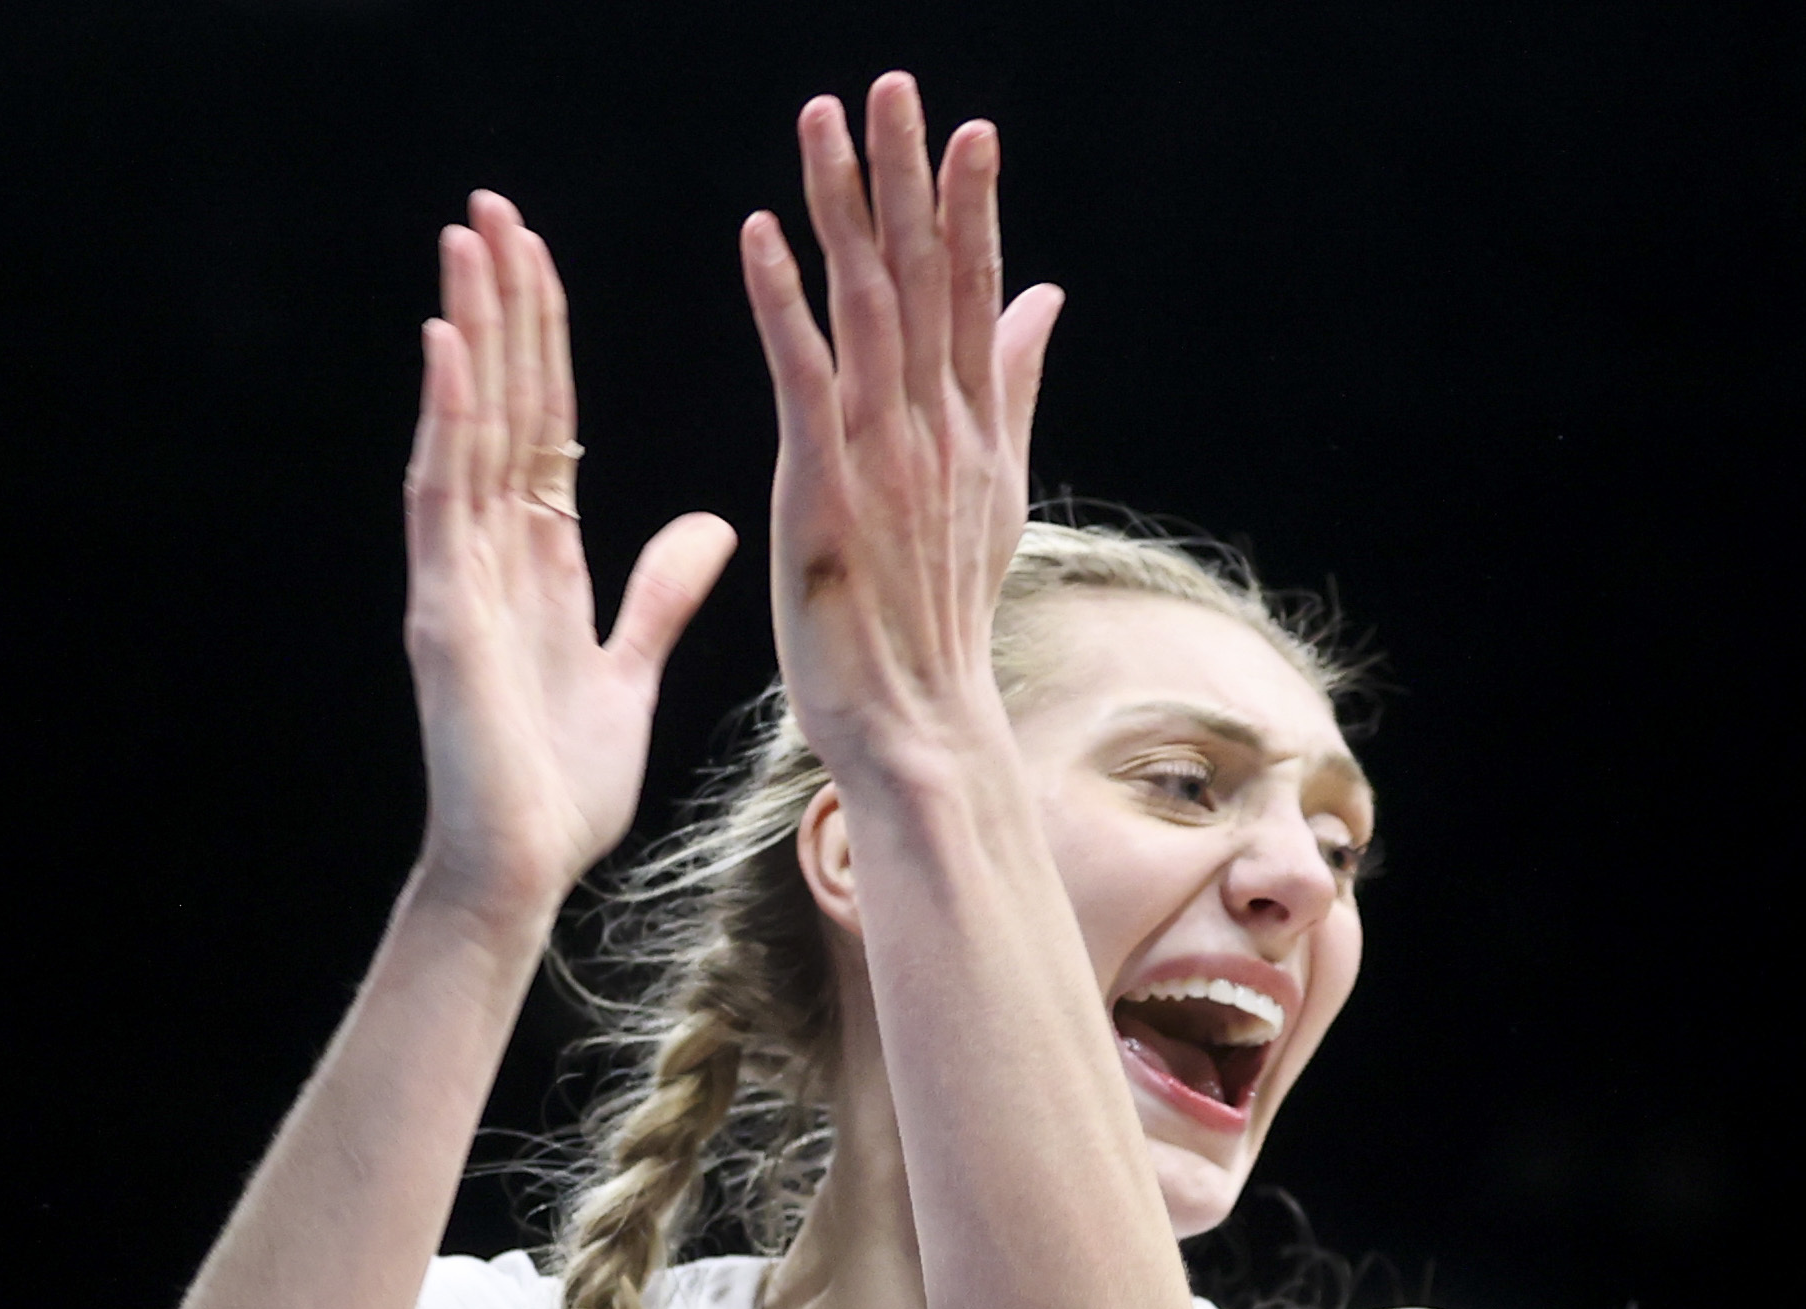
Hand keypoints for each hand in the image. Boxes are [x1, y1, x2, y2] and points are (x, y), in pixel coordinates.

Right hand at [400, 192, 735, 920]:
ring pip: (462, 431)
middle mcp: (488, 554)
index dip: (542, 340)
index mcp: (537, 562)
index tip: (538, 258)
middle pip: (497, 406)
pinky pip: (440, 500)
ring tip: (469, 244)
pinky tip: (450, 348)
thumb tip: (712, 524)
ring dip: (467, 335)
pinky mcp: (441, 613)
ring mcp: (457, 578)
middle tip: (492, 208)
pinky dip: (444, 422)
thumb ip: (659, 593)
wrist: (520, 872)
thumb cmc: (562, 790)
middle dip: (497, 306)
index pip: (541, 425)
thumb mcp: (630, 670)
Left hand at [734, 80, 1060, 798]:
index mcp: (970, 429)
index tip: (968, 126)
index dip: (970, 205)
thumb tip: (1045, 297)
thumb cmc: (938, 624)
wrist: (921, 728)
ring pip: (866, 303)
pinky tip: (760, 234)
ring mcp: (882, 454)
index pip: (972, 293)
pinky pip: (800, 374)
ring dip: (845, 207)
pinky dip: (782, 301)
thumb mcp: (993, 494)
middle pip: (926, 275)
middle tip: (894, 82)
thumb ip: (1012, 388)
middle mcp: (935, 427)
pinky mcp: (821, 488)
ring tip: (825, 119)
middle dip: (909, 174)